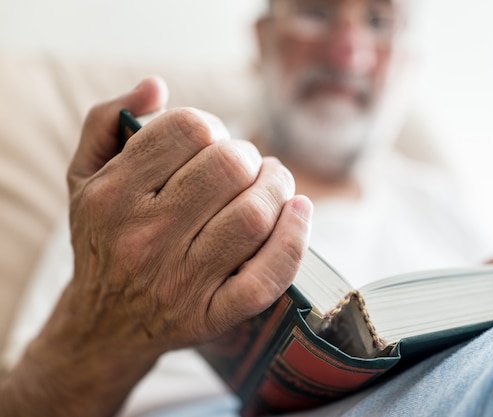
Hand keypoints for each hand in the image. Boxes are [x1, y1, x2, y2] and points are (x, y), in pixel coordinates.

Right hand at [1, 77, 312, 416]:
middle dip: (249, 154)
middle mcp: (143, 237)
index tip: (213, 141)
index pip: (188, 129)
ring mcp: (180, 280)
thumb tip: (156, 86)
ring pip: (254, 214)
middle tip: (247, 164)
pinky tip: (299, 212)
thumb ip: (108, 121)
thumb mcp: (83, 177)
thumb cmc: (104, 240)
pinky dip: (295, 239)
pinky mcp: (212, 314)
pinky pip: (267, 276)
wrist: (104, 325)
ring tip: (273, 183)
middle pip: (229, 166)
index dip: (212, 125)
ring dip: (278, 187)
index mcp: (111, 195)